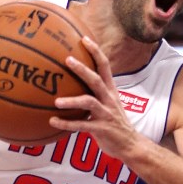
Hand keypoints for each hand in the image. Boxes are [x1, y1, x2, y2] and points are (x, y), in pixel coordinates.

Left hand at [49, 36, 138, 158]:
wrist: (130, 145)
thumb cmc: (115, 123)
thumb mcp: (109, 104)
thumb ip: (95, 93)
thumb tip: (74, 83)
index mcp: (111, 91)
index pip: (105, 66)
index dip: (96, 51)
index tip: (84, 38)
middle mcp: (109, 99)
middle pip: (96, 80)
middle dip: (82, 69)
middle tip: (67, 60)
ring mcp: (106, 114)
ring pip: (89, 102)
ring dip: (72, 101)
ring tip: (56, 102)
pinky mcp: (102, 129)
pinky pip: (82, 125)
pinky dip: (66, 123)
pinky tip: (52, 121)